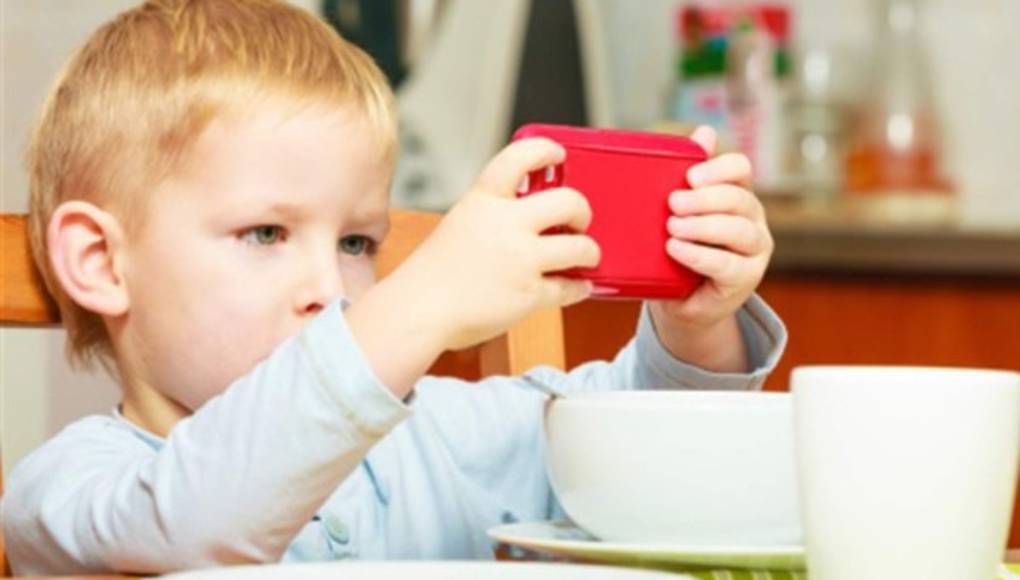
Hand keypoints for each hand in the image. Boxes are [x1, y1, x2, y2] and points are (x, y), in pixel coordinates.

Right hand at [394, 138, 599, 350]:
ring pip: (582, 247)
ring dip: (590, 252)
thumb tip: (531, 219)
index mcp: (483, 200)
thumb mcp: (460, 223)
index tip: (559, 155)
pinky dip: (578, 288)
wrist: (418, 311)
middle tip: (579, 221)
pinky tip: (575, 287)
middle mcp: (507, 225)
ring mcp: (522, 259)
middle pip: (569, 201)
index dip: (546, 150)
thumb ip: (493, 215)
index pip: (521, 157)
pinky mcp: (530, 294)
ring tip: (584, 256)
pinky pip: (570, 288)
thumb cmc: (432, 275)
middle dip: (583, 211)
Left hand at [649, 127, 772, 369]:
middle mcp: (752, 220)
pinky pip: (728, 264)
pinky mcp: (746, 279)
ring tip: (672, 227)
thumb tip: (705, 131)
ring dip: (703, 226)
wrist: (681, 301)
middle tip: (673, 203)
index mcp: (736, 194)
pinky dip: (700, 255)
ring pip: (739, 231)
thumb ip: (690, 174)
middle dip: (705, 199)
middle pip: (739, 199)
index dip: (718, 169)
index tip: (689, 176)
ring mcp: (754, 251)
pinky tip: (677, 249)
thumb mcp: (680, 211)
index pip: (740, 169)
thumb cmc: (679, 248)